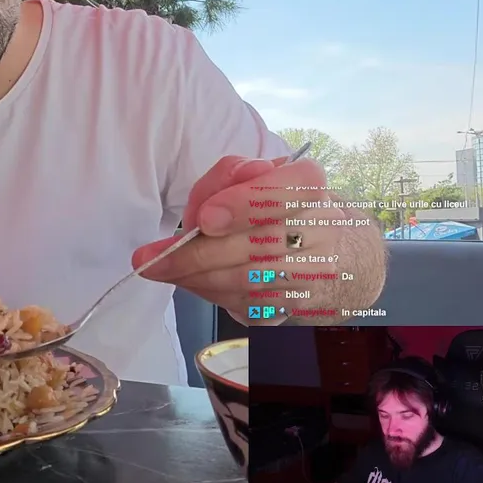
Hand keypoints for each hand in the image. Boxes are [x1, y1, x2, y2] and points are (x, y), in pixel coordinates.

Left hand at [131, 154, 332, 322]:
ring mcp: (315, 272)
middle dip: (195, 255)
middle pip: (256, 246)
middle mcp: (321, 229)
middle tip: (153, 259)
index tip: (205, 220)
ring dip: (196, 278)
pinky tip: (192, 282)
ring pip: (247, 281)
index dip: (245, 204)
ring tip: (162, 270)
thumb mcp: (252, 177)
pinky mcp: (300, 305)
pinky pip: (249, 304)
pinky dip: (212, 293)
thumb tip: (204, 208)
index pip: (286, 190)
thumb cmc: (278, 206)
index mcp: (308, 186)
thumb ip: (226, 179)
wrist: (329, 249)